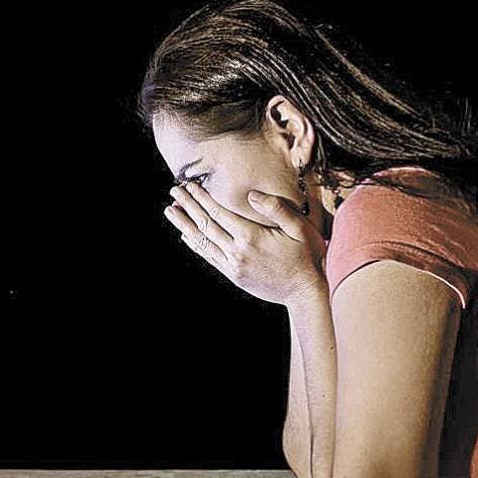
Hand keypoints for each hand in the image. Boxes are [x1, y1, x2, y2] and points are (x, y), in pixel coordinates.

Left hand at [164, 182, 327, 305]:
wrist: (305, 292)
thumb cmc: (307, 257)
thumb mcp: (300, 228)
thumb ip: (276, 208)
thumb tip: (252, 194)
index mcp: (251, 236)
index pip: (218, 212)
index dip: (201, 197)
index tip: (189, 185)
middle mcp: (237, 251)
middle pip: (205, 225)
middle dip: (188, 206)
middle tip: (173, 192)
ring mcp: (234, 266)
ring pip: (203, 242)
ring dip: (184, 225)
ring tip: (170, 211)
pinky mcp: (234, 276)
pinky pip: (209, 258)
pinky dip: (196, 245)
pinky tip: (186, 236)